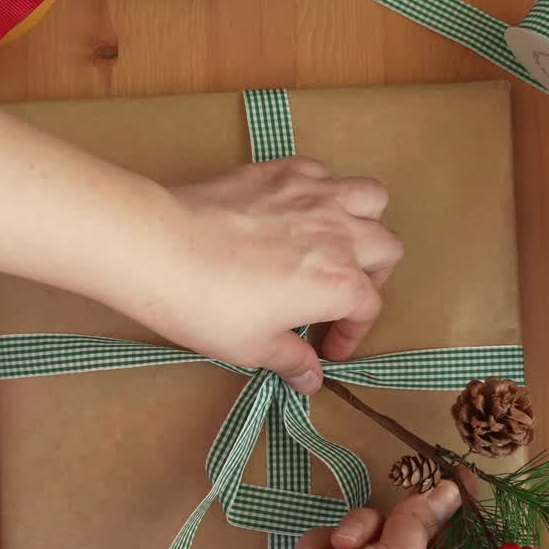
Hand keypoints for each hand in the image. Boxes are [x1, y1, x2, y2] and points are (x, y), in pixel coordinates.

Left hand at [105, 157, 402, 393]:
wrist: (161, 249)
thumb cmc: (208, 304)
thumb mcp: (253, 348)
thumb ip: (292, 359)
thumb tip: (309, 378)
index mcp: (340, 283)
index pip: (368, 307)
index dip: (351, 332)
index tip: (328, 346)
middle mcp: (339, 233)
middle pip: (387, 247)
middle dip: (374, 273)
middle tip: (343, 292)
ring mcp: (314, 195)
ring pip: (371, 196)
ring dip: (364, 219)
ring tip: (338, 240)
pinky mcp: (282, 170)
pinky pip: (323, 171)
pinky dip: (322, 189)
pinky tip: (297, 210)